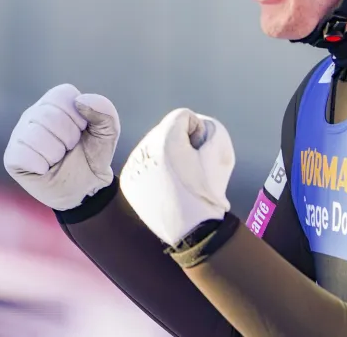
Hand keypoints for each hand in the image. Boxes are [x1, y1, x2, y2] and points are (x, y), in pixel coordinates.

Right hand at [3, 84, 119, 210]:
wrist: (84, 190)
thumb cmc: (92, 157)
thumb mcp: (108, 134)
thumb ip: (105, 112)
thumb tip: (80, 101)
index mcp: (56, 102)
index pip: (62, 95)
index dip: (79, 117)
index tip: (82, 131)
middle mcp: (35, 113)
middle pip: (48, 115)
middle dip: (68, 138)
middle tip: (70, 148)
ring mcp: (20, 134)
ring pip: (35, 135)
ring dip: (56, 153)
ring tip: (58, 158)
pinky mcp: (12, 156)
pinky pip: (23, 155)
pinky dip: (41, 166)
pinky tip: (44, 169)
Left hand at [120, 108, 234, 246]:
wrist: (193, 230)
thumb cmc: (210, 188)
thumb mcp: (219, 150)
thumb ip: (207, 126)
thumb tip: (191, 127)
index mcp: (166, 138)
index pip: (183, 116)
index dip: (198, 132)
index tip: (200, 152)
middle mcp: (144, 149)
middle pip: (165, 130)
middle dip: (180, 142)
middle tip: (191, 165)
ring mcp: (133, 166)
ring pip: (151, 146)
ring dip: (165, 154)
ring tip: (178, 177)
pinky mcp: (127, 181)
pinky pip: (142, 164)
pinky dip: (153, 170)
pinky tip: (165, 185)